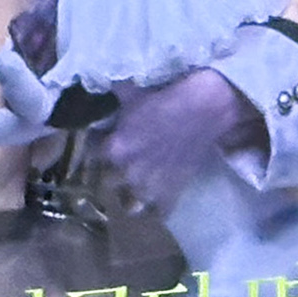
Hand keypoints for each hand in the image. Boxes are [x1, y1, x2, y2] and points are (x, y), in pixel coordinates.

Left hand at [91, 67, 259, 216]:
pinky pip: (158, 214)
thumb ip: (112, 95)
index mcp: (114, 148)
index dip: (100, 151)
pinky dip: (158, 208)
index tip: (106, 147)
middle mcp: (126, 172)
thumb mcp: (133, 93)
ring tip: (140, 187)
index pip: (93, 157)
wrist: (204, 110)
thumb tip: (95, 83)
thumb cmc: (166, 98)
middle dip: (115, 174)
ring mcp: (149, 187)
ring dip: (133, 197)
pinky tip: (160, 197)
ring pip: (130, 205)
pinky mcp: (171, 195)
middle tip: (125, 165)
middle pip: (108, 183)